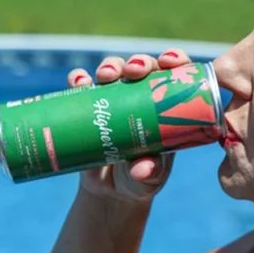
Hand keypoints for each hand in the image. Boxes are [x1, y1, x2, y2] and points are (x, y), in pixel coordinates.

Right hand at [66, 48, 194, 201]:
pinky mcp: (88, 107)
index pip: (174, 75)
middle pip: (143, 66)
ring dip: (110, 66)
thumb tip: (140, 170)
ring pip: (113, 69)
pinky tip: (79, 83)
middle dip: (139, 62)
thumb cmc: (142, 180)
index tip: (170, 62)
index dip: (175, 60)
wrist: (111, 192)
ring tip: (105, 76)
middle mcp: (140, 96)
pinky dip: (78, 79)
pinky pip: (82, 85)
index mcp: (165, 107)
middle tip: (134, 71)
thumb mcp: (151, 178)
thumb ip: (150, 172)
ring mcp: (113, 99)